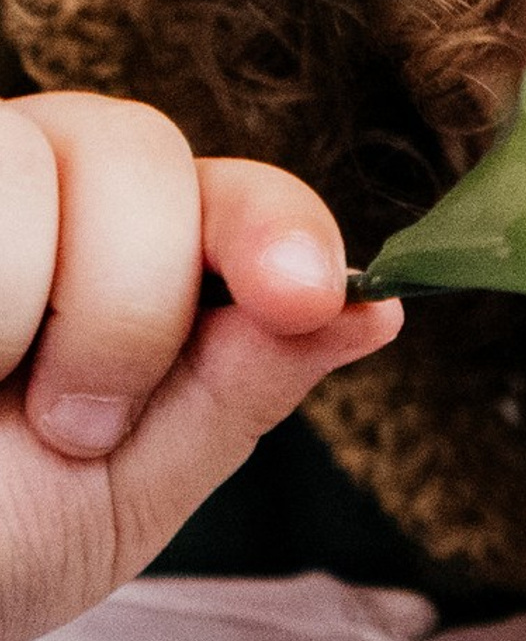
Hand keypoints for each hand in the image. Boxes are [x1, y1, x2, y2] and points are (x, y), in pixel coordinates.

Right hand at [0, 94, 400, 640]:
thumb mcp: (125, 492)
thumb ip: (238, 391)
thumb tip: (375, 307)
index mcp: (130, 261)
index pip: (231, 193)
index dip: (279, 226)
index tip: (306, 294)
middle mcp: (37, 192)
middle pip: (137, 148)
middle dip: (129, 300)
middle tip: (72, 422)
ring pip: (28, 159)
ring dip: (23, 304)